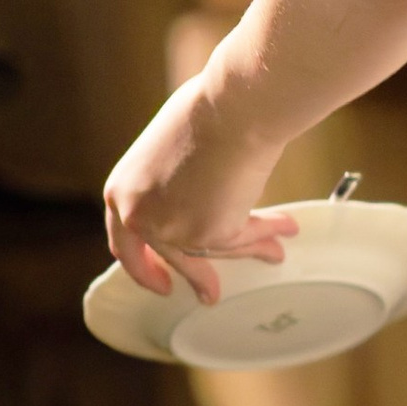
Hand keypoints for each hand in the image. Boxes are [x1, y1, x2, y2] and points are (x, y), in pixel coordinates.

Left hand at [105, 79, 296, 305]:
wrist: (232, 111)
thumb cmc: (206, 114)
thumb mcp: (170, 151)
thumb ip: (172, 184)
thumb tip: (201, 200)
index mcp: (121, 193)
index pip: (125, 240)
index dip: (143, 263)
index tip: (160, 278)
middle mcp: (140, 218)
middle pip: (166, 260)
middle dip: (191, 279)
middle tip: (207, 294)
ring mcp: (174, 231)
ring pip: (216, 248)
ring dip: (250, 247)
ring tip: (273, 250)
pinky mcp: (210, 236)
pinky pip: (245, 238)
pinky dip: (268, 232)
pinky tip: (285, 227)